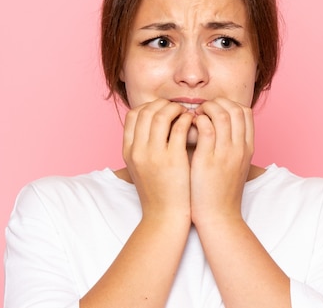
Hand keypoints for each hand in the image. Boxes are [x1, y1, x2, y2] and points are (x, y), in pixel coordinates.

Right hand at [123, 99, 193, 220]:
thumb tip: (153, 123)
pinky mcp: (174, 159)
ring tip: (186, 113)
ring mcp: (155, 154)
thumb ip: (142, 146)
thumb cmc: (158, 192)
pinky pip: (180, 127)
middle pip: (147, 111)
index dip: (148, 107)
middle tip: (176, 108)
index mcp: (128, 151)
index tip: (161, 109)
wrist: (164, 218)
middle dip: (163, 105)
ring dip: (176, 109)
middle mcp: (138, 150)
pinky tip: (194, 123)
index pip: (133, 115)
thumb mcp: (141, 168)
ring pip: (162, 115)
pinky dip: (187, 120)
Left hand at [189, 97, 253, 224]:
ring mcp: (226, 153)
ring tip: (194, 115)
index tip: (214, 109)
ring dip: (206, 109)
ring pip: (222, 115)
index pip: (245, 112)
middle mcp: (240, 148)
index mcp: (248, 148)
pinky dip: (197, 121)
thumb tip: (215, 124)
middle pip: (236, 109)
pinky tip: (188, 126)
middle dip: (218, 102)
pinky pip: (206, 129)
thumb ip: (229, 144)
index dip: (229, 104)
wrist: (218, 217)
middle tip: (202, 109)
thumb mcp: (233, 165)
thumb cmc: (220, 191)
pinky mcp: (209, 160)